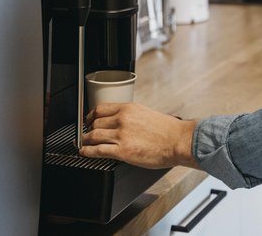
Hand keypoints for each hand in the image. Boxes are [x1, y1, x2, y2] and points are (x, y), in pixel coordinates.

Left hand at [79, 102, 199, 169]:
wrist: (178, 141)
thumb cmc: (168, 130)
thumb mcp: (146, 114)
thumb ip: (131, 117)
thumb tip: (120, 123)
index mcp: (129, 108)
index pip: (100, 108)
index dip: (90, 116)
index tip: (88, 120)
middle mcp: (123, 119)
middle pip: (95, 122)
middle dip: (87, 129)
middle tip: (85, 134)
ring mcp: (121, 135)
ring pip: (93, 136)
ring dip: (85, 141)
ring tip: (83, 144)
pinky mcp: (122, 151)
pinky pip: (97, 150)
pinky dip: (87, 152)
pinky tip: (84, 153)